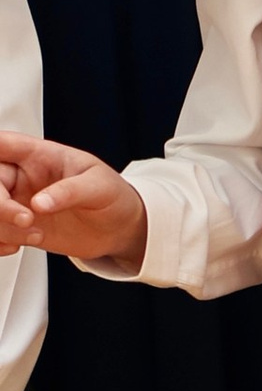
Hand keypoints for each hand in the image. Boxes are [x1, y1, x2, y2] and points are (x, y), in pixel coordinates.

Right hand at [0, 130, 145, 265]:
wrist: (120, 229)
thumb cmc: (112, 195)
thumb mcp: (99, 186)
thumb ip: (70, 191)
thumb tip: (40, 203)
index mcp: (39, 155)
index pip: (4, 144)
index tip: (0, 172)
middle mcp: (22, 176)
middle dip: (0, 204)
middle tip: (26, 219)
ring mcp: (17, 202)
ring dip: (3, 227)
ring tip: (35, 234)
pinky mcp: (18, 226)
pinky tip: (16, 247)